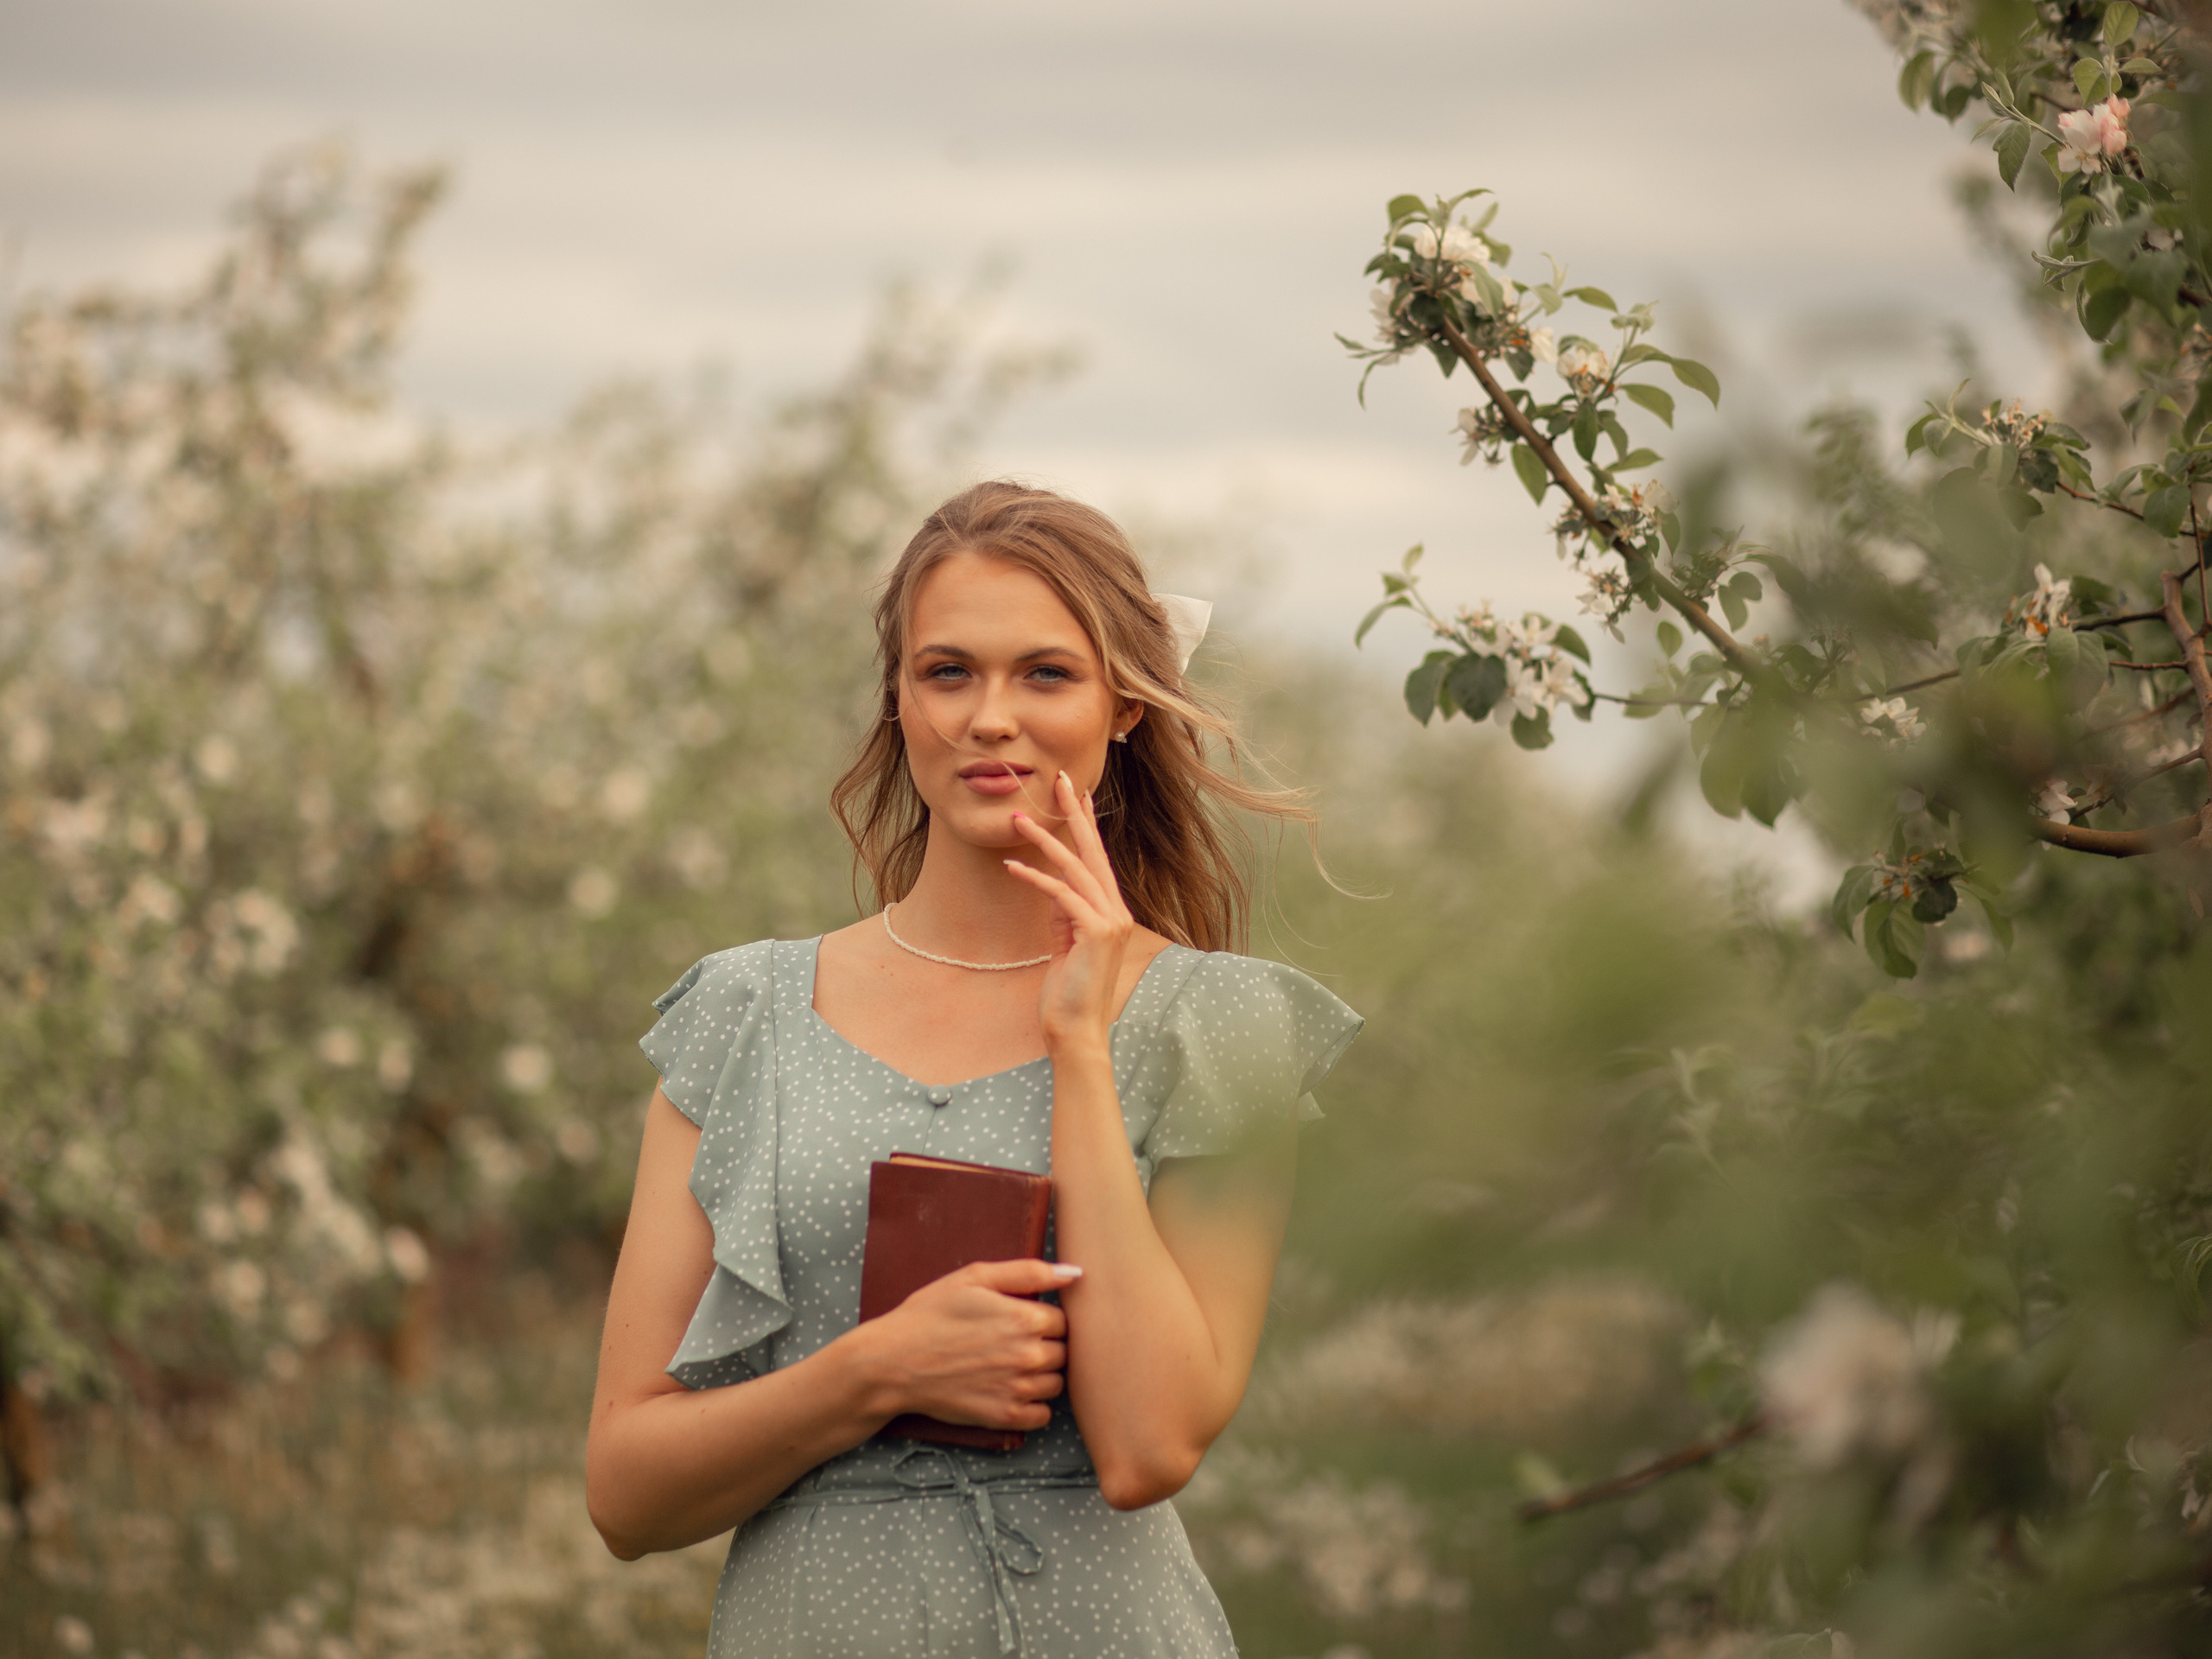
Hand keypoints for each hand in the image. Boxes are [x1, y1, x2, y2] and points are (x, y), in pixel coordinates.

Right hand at [858, 1258, 1074, 1431]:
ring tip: (1009, 1365)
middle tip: (1012, 1342)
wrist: (892, 1362)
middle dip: (1044, 1345)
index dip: (1043, 1318)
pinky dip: (1032, 1404)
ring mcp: (1017, 1389)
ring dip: (1041, 1375)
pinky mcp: (1004, 1416)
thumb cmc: (930, 1314)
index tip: (1019, 1319)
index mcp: (1025, 1318)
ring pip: (1056, 1383)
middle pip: (1064, 1352)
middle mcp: (1028, 1355)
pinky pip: (1042, 1415)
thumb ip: (1029, 1272)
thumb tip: (1075, 1273)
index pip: (1064, 1320)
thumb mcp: (975, 1278)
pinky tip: (1009, 1389)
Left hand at [1004, 772, 1133, 1053]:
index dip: (1087, 826)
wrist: (1078, 1033)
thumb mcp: (1063, 946)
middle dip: (1074, 814)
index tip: (1077, 796)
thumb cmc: (1068, 996)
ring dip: (1044, 840)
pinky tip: (1013, 865)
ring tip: (1017, 818)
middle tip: (1061, 780)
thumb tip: (1051, 884)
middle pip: (1093, 852)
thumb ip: (1062, 916)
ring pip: (1075, 868)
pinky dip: (1035, 877)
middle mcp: (1116, 912)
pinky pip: (1060, 895)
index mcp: (1111, 914)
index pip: (1097, 860)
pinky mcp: (1096, 932)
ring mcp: (1110, 921)